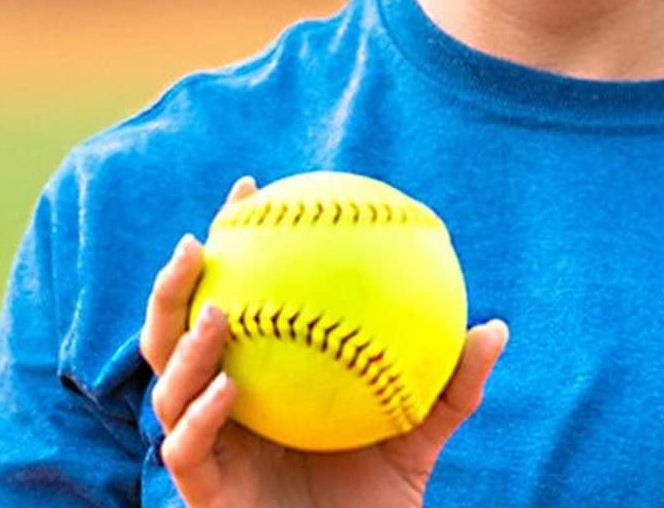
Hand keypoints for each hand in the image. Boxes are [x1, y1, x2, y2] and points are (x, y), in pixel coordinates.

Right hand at [141, 175, 507, 507]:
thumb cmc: (377, 501)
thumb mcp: (418, 433)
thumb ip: (451, 386)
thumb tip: (496, 327)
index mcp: (258, 373)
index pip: (234, 294)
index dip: (232, 240)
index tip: (249, 187)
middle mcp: (221, 402)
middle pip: (171, 334)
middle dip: (172, 285)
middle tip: (198, 241)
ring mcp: (209, 446)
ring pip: (167, 387)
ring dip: (184, 345)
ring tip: (218, 311)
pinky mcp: (204, 492)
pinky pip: (186, 448)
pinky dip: (202, 414)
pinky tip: (229, 387)